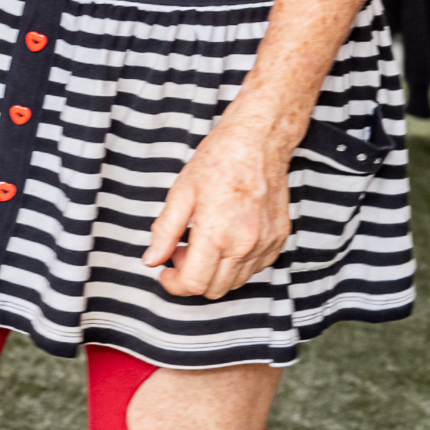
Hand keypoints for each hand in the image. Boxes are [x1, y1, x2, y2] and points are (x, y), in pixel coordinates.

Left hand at [143, 120, 293, 299]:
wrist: (258, 140)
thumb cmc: (219, 160)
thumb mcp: (181, 192)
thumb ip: (165, 231)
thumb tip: (151, 259)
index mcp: (216, 233)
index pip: (193, 284)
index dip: (174, 283)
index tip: (165, 271)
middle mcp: (244, 245)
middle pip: (214, 289)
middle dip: (192, 277)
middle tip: (182, 249)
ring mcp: (265, 244)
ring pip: (235, 282)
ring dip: (215, 271)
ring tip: (204, 240)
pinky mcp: (278, 240)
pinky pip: (254, 268)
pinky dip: (236, 263)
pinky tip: (226, 237)